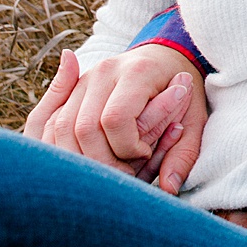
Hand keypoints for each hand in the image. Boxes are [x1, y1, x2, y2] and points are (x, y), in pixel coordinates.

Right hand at [22, 45, 207, 193]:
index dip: (127, 148)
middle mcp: (104, 71)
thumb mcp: (194, 121)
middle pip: (83, 128)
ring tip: (111, 166)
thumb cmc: (184, 94)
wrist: (166, 59)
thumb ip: (183, 154)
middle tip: (127, 170)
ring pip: (61, 129)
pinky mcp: (72, 90)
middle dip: (103, 160)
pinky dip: (65, 148)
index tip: (145, 154)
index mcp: (137, 71)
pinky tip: (88, 159)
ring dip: (82, 159)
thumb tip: (168, 188)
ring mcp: (84, 79)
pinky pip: (52, 124)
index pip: (115, 119)